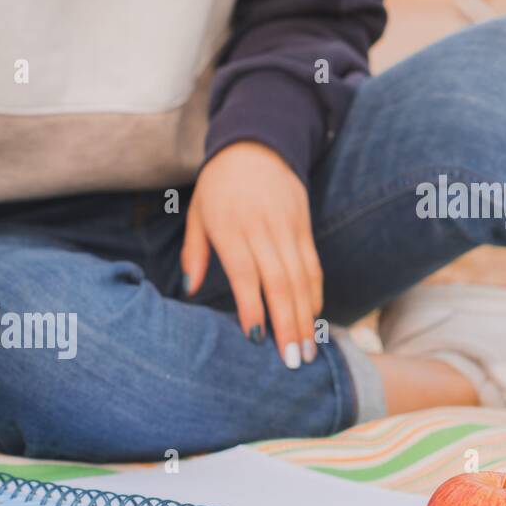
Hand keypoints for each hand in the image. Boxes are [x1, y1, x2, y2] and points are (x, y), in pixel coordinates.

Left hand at [181, 141, 322, 368]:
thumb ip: (194, 252)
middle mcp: (263, 229)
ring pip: (302, 278)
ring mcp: (288, 227)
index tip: (257, 337)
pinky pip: (313, 265)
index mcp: (230, 227)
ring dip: (305, 317)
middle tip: (292, 361)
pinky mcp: (304, 226)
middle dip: (287, 324)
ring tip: (307, 351)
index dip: (252, 306)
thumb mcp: (197, 213)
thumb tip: (190, 289)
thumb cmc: (218, 186)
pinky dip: (315, 294)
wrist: (256, 144)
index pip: (245, 273)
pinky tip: (314, 319)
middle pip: (280, 282)